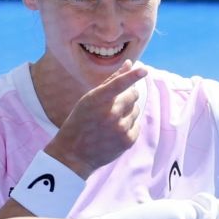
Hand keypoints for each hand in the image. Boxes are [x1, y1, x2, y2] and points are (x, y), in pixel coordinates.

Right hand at [41, 64, 148, 178]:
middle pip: (133, 95)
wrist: (74, 154)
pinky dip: (129, 125)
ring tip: (111, 120)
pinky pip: (137, 124)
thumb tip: (130, 64)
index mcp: (98, 100)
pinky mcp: (127, 141)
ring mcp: (120, 128)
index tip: (143, 70)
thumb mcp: (90, 99)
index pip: (119, 83)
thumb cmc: (81, 121)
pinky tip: (114, 130)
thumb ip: (111, 81)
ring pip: (136, 110)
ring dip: (128, 111)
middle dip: (128, 95)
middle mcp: (111, 114)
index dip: (133, 75)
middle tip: (115, 103)